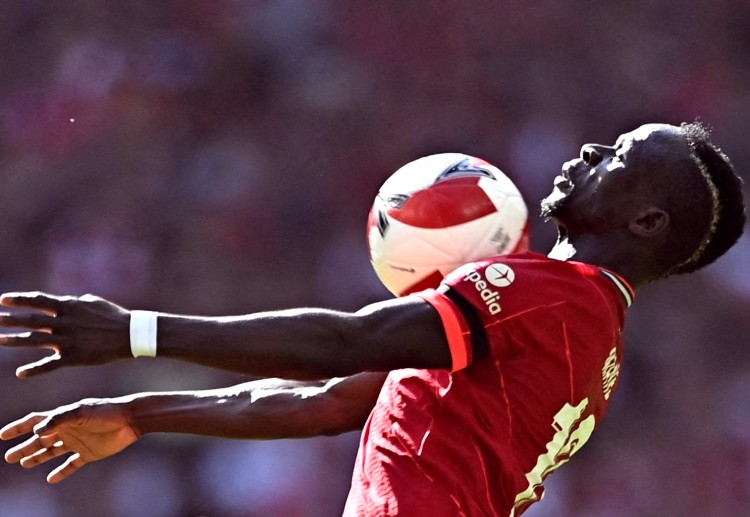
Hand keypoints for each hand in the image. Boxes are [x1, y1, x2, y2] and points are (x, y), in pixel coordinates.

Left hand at [0, 292, 131, 377]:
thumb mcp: (92, 302)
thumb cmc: (113, 316)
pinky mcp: (74, 357)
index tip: (3, 300)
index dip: (20, 300)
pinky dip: (35, 369)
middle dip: (11, 319)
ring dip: (16, 340)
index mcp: (70, 306)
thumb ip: (73, 302)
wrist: (130, 334)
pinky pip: (50, 365)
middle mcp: (65, 323)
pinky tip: (20, 373)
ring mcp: (68, 340)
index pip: (39, 301)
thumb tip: (60, 302)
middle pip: (32, 320)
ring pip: (36, 340)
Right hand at [0, 399, 140, 482]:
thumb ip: (59, 419)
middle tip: (9, 457)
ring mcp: (78, 442)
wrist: (131, 420)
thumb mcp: (81, 412)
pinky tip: (51, 479)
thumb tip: (36, 431)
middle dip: (25, 447)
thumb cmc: (106, 412)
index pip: (36, 422)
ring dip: (37, 458)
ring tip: (23, 464)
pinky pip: (71, 465)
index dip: (19, 428)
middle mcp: (68, 429)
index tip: (2, 435)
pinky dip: (61, 472)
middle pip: (41, 440)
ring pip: (52, 452)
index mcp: (64, 417)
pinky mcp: (89, 454)